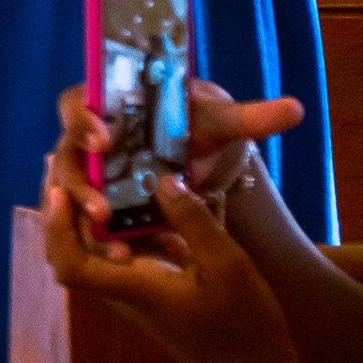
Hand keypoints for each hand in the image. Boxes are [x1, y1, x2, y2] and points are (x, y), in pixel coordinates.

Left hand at [39, 171, 300, 362]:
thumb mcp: (227, 267)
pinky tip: (151, 203)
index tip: (63, 191)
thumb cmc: (245, 327)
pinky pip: (127, 254)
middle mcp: (124, 292)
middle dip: (66, 210)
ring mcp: (137, 293)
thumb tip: (161, 180)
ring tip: (103, 171)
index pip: (71, 265)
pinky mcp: (153, 291)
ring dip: (96, 214)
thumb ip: (193, 223)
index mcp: (133, 289)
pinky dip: (129, 228)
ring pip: (99, 249)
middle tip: (75, 167)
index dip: (57, 229)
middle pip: (73, 251)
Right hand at [46, 73, 301, 236]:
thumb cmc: (191, 128)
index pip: (75, 106)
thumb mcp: (219, 123)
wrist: (188, 151)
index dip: (83, 122)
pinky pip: (85, 221)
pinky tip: (129, 257)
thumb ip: (251, 117)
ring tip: (115, 245)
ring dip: (87, 221)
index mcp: (103, 105)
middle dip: (81, 186)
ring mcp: (86, 174)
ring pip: (70, 196)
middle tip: (103, 208)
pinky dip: (104, 238)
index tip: (105, 138)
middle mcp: (84, 141)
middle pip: (65, 159)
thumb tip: (297, 109)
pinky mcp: (94, 203)